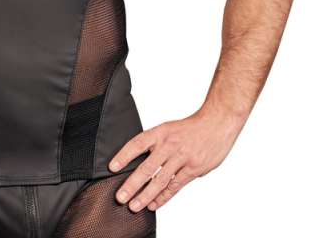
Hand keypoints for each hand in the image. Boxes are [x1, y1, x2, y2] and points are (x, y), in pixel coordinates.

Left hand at [107, 108, 243, 212]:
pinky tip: (154, 204)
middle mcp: (169, 145)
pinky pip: (175, 186)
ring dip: (146, 195)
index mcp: (160, 132)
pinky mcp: (193, 169)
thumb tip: (139, 159)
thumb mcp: (169, 129)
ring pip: (160, 180)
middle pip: (146, 167)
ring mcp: (181, 158)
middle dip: (132, 184)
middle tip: (120, 197)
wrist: (216, 123)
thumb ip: (156, 144)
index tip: (112, 167)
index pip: (137, 144)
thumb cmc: (190, 128)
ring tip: (134, 206)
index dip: (123, 155)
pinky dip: (164, 197)